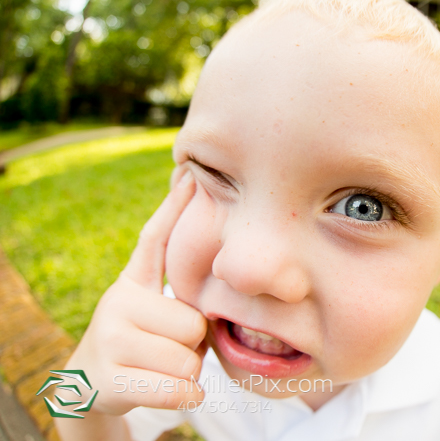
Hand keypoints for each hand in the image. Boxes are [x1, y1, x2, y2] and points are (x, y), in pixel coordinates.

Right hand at [64, 171, 206, 414]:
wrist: (93, 384)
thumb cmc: (143, 342)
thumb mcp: (153, 309)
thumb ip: (179, 290)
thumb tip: (213, 256)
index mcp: (132, 282)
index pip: (154, 241)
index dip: (173, 209)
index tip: (190, 176)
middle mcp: (117, 302)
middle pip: (192, 323)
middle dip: (195, 342)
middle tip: (172, 345)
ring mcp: (110, 339)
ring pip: (188, 359)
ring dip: (189, 370)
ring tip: (164, 365)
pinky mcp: (111, 378)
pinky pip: (177, 389)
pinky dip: (187, 395)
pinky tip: (173, 390)